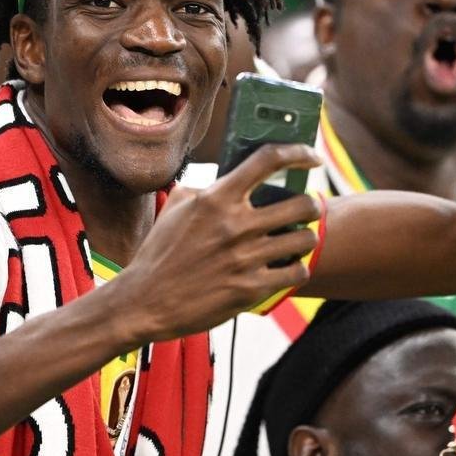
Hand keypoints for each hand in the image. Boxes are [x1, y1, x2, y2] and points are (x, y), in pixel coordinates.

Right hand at [119, 143, 321, 344]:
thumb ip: (205, 189)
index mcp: (217, 199)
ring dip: (305, 239)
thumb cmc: (159, 253)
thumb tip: (229, 178)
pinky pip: (297, 272)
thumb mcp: (175, 208)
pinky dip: (296, 269)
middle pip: (302, 204)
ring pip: (306, 239)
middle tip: (305, 210)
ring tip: (296, 241)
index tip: (312, 157)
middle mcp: (235, 225)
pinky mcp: (251, 289)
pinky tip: (286, 268)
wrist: (143, 303)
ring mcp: (245, 258)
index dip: (298, 153)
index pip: (268, 160)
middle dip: (311, 206)